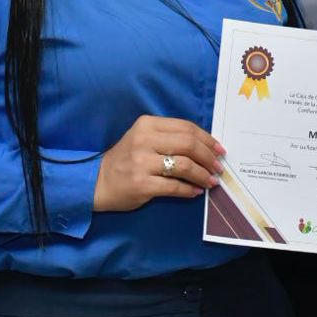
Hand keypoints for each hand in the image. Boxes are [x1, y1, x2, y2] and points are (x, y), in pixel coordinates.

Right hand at [93, 114, 224, 211]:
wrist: (97, 182)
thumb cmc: (126, 159)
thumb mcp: (144, 139)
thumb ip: (170, 138)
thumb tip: (207, 147)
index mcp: (147, 124)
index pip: (186, 128)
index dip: (207, 139)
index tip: (219, 150)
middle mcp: (144, 140)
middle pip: (189, 144)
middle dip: (209, 157)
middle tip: (218, 167)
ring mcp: (142, 163)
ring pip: (185, 166)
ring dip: (202, 174)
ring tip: (211, 181)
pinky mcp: (141, 184)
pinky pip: (174, 186)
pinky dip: (189, 189)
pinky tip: (195, 191)